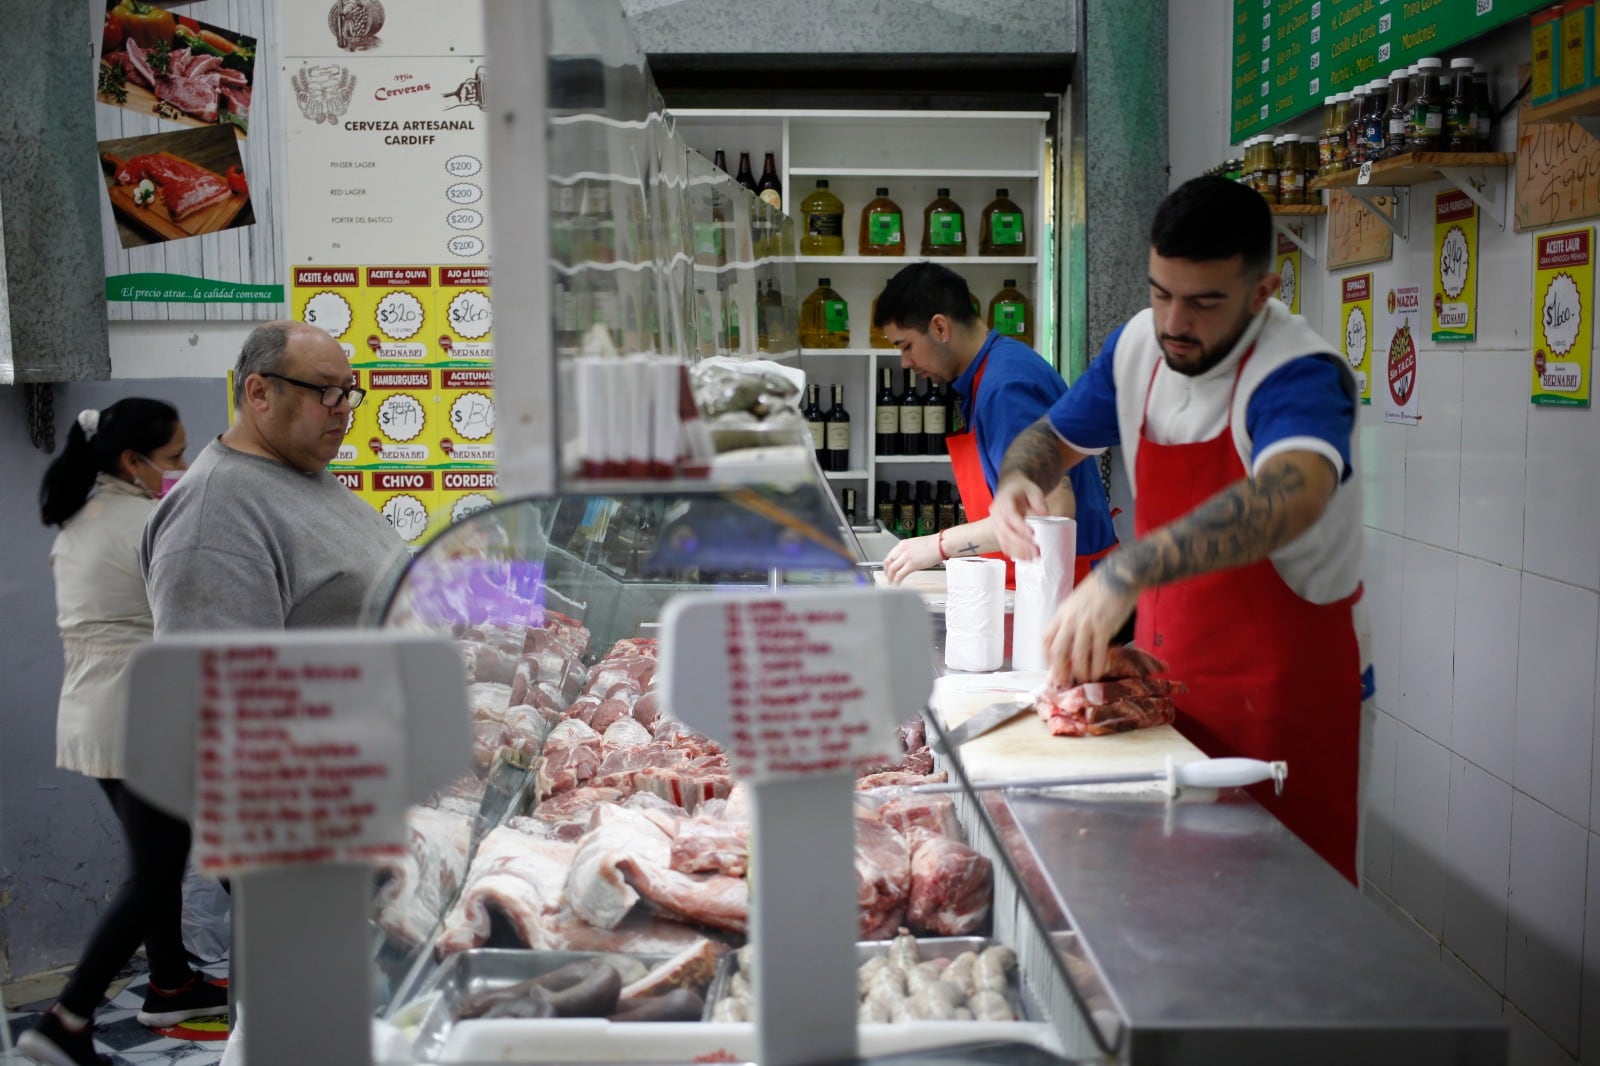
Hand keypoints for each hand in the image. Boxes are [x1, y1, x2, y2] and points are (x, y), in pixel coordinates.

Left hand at [884, 534, 943, 583]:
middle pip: (888, 562)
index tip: (888, 568)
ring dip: (890, 577)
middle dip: (886, 571)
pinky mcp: (911, 565)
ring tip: (891, 582)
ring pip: (892, 569)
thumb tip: (906, 559)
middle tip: (887, 576)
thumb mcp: (915, 544)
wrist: (940, 544)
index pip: (890, 554)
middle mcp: (902, 550)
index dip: (887, 563)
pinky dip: (896, 581)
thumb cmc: (933, 544)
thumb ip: (908, 551)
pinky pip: (900, 575)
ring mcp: (906, 557)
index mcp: (903, 544)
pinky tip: (897, 584)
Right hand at [990, 475, 1047, 559]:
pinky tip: (1025, 558)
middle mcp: (996, 513)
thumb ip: (1039, 501)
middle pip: (1005, 531)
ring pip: (1003, 540)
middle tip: (1037, 552)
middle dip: (1021, 544)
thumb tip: (1046, 516)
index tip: (1033, 535)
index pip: (1010, 515)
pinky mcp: (999, 532)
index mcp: (1003, 501)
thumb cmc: (1023, 489)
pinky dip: (1014, 553)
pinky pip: (1004, 544)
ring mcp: (996, 524)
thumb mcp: (1033, 490)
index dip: (1020, 526)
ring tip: (1033, 558)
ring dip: (1018, 551)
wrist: (1010, 488)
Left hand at [1041, 565, 1138, 684]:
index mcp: (1062, 613)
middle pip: (1058, 651)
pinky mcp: (1104, 628)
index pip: (1046, 638)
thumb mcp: (1077, 601)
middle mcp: (1071, 620)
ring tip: (1084, 680)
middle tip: (1064, 682)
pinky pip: (1098, 652)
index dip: (1046, 656)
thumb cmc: (1099, 588)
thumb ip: (1071, 619)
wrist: (1119, 576)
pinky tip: (1099, 673)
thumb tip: (1070, 639)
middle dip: (1059, 670)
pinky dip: (1097, 666)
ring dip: (1080, 671)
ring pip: (1078, 655)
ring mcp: (1087, 624)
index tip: (1051, 666)